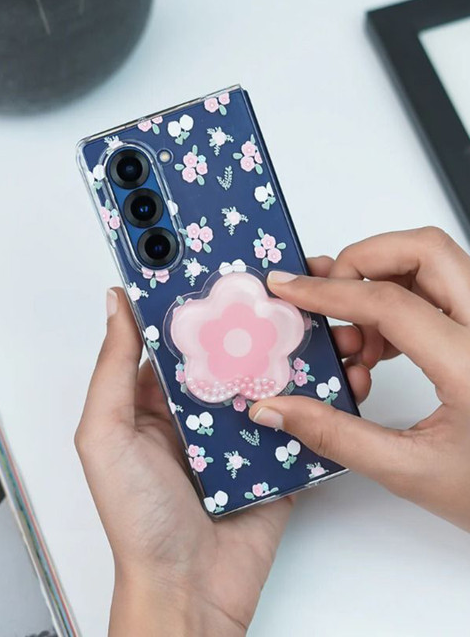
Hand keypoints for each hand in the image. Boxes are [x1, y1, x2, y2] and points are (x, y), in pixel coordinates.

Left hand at [75, 287, 368, 635]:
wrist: (191, 589)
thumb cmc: (139, 519)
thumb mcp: (107, 436)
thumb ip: (113, 368)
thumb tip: (117, 303)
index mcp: (159, 399)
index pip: (184, 336)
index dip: (202, 303)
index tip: (226, 267)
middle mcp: (201, 410)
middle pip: (234, 352)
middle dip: (259, 323)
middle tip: (289, 287)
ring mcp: (242, 431)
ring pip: (272, 379)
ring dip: (294, 355)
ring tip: (322, 324)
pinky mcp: (275, 455)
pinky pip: (300, 417)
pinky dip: (318, 397)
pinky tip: (337, 372)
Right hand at [250, 227, 469, 531]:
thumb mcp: (409, 470)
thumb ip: (335, 435)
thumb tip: (277, 408)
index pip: (391, 303)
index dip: (329, 292)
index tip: (289, 288)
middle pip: (425, 250)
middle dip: (363, 260)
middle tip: (329, 295)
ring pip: (435, 261)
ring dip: (382, 281)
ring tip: (358, 339)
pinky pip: (441, 287)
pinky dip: (401, 300)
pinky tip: (382, 345)